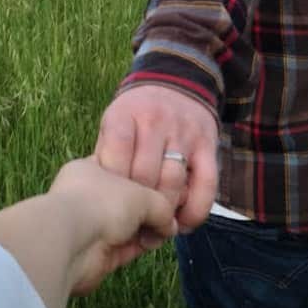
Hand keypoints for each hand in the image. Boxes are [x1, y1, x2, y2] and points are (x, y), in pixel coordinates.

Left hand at [48, 157, 177, 293]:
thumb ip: (161, 204)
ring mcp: (93, 225)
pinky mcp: (98, 254)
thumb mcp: (141, 194)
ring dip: (149, 227)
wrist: (71, 243)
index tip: (168, 184)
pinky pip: (127, 246)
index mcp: (91, 169)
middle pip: (128, 199)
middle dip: (151, 206)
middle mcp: (90, 196)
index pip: (124, 168)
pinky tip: (159, 240)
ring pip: (129, 224)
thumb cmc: (102, 202)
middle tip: (173, 208)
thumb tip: (171, 223)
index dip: (148, 176)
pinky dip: (143, 244)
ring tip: (169, 226)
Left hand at [95, 85, 218, 232]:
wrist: (177, 81)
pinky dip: (195, 211)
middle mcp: (156, 121)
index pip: (117, 154)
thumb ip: (106, 155)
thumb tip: (98, 200)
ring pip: (173, 181)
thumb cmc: (136, 114)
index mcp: (125, 114)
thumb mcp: (114, 122)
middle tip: (130, 223)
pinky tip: (183, 224)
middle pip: (144, 174)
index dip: (112, 185)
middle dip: (136, 204)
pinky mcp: (209, 145)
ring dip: (163, 211)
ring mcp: (185, 133)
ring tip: (154, 225)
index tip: (109, 203)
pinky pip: (206, 185)